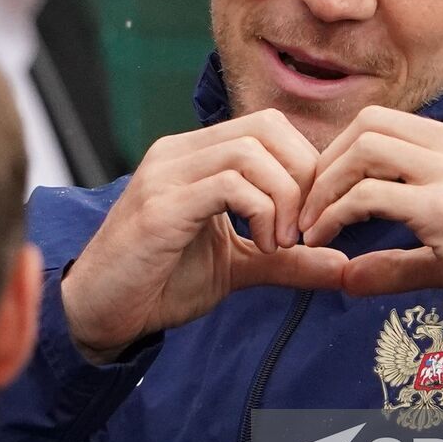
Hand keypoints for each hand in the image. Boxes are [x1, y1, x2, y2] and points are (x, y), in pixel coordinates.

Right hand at [63, 109, 348, 361]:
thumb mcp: (237, 266)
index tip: (312, 220)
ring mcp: (167, 174)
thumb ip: (287, 259)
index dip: (305, 167)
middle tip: (303, 230)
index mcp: (196, 156)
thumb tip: (343, 264)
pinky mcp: (160, 206)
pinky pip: (229, 184)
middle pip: (268, 128)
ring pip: (252, 152)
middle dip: (303, 178)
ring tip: (280, 243)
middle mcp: (179, 152)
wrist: (99, 314)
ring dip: (284, 200)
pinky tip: (262, 247)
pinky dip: (262, 213)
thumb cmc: (159, 284)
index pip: (269, 127)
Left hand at [298, 106, 442, 315]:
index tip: (324, 191)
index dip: (344, 151)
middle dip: (328, 161)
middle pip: (371, 124)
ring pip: (365, 149)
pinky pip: (369, 196)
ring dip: (326, 186)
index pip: (389, 122)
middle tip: (308, 206)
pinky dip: (335, 214)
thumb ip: (396, 260)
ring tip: (310, 226)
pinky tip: (325, 240)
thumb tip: (346, 278)